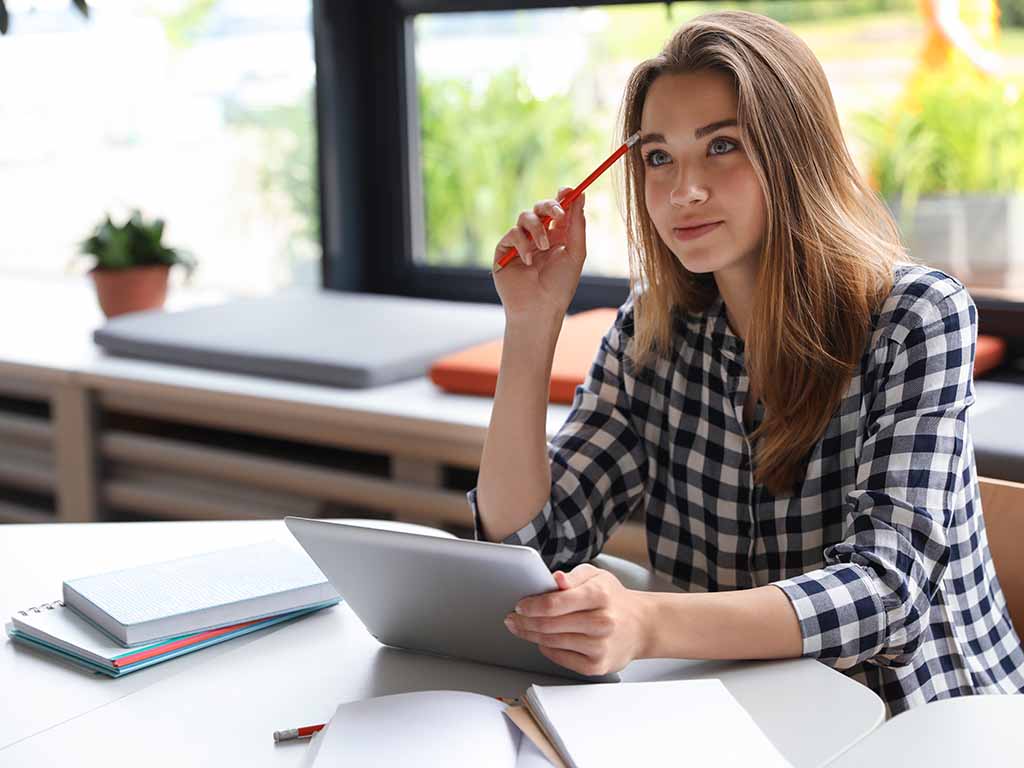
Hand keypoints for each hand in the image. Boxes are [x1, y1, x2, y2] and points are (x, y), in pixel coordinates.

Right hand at [492, 187, 586, 321]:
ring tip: (545, 247)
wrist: (540, 308)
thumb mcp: (575, 253)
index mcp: (558, 237)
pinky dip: (522, 244)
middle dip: (550, 206)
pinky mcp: (504, 250)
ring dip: (537, 229)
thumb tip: (579, 195)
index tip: (569, 190)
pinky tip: (528, 261)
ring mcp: (520, 243)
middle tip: (558, 213)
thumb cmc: (560, 286)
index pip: (558, 210)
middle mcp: (539, 237)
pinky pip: (512, 233)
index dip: (563, 197)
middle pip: (540, 208)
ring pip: (525, 217)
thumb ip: (577, 225)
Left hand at [504, 563, 651, 676]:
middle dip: (525, 621)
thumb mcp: (596, 576)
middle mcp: (602, 622)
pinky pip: (560, 658)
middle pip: (549, 625)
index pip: (556, 603)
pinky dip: (547, 649)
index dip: (532, 605)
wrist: (641, 625)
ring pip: (551, 642)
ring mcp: (599, 647)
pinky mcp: (597, 666)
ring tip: (521, 627)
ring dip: (531, 635)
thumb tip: (554, 579)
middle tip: (512, 618)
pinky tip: (542, 640)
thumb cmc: (613, 598)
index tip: (519, 605)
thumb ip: (572, 576)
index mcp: (600, 595)